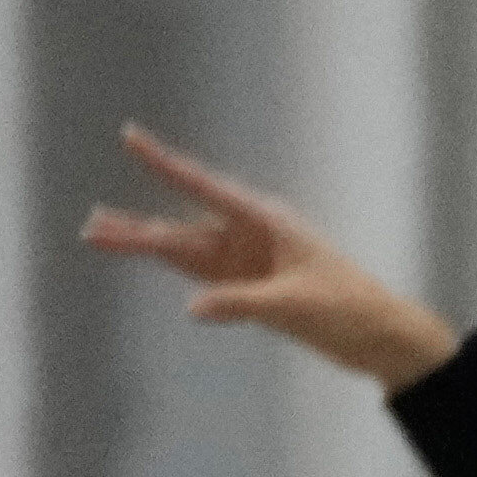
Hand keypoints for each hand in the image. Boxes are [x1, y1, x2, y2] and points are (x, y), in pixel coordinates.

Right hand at [84, 124, 455, 388]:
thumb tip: (193, 308)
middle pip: (183, 227)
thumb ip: (243, 303)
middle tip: (92, 227)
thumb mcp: (296, 305)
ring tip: (99, 238)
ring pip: (187, 252)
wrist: (383, 338)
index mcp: (266, 221)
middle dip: (138, 228)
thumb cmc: (351, 310)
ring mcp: (251, 264)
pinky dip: (178, 274)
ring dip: (147, 247)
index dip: (164, 163)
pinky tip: (147, 261)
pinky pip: (206, 279)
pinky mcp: (254, 290)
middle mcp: (251, 236)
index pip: (203, 186)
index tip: (130, 138)